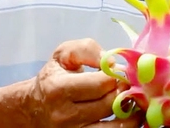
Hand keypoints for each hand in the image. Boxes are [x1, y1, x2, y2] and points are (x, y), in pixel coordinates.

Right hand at [27, 38, 143, 127]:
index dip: (116, 75)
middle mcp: (64, 114)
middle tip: (127, 84)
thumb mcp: (64, 54)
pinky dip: (125, 126)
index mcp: (57, 88)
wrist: (35, 106)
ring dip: (131, 113)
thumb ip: (88, 50)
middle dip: (123, 91)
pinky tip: (130, 116)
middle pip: (108, 104)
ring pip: (114, 127)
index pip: (100, 84)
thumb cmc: (54, 76)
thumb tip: (112, 63)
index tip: (119, 72)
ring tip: (134, 101)